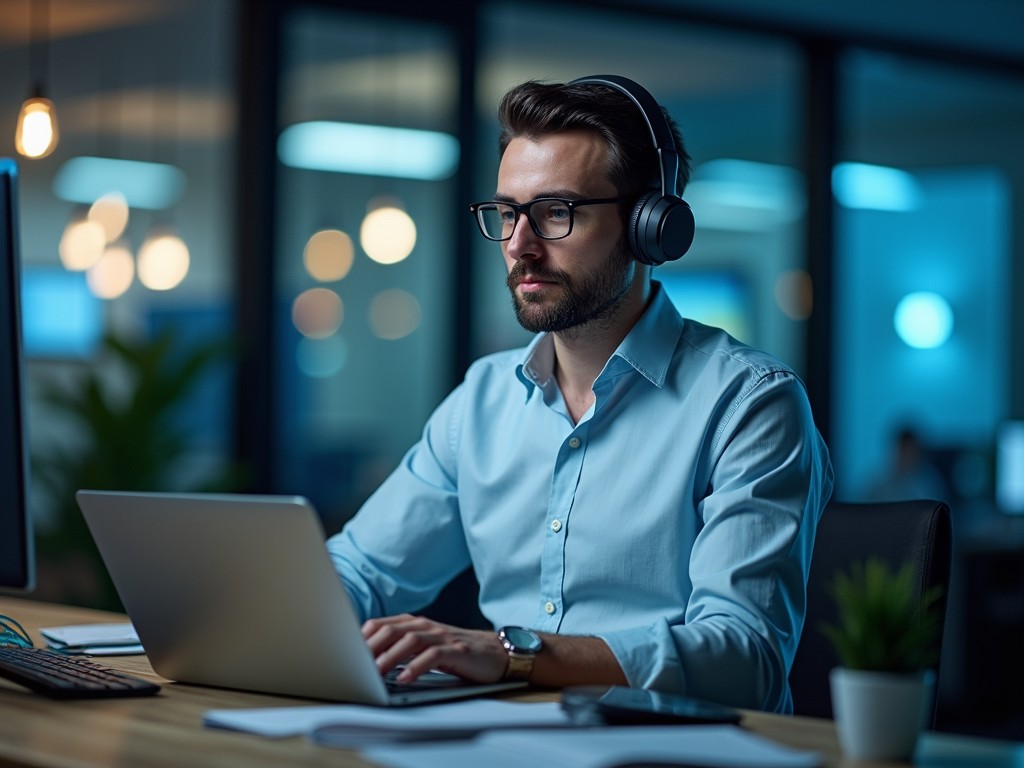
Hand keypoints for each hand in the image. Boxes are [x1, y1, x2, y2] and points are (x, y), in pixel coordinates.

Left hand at [361, 614, 507, 683]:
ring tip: (376, 674)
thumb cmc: (454, 652)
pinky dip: (417, 667)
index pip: (381, 625)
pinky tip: (406, 679)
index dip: (361, 638)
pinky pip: (433, 656)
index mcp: (414, 623)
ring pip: (410, 641)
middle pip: (392, 630)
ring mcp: (442, 636)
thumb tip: (366, 662)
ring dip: (390, 658)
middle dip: (371, 648)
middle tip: (355, 666)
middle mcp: (426, 626)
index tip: (345, 654)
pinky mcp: (457, 650)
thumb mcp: (423, 647)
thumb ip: (399, 648)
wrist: (493, 653)